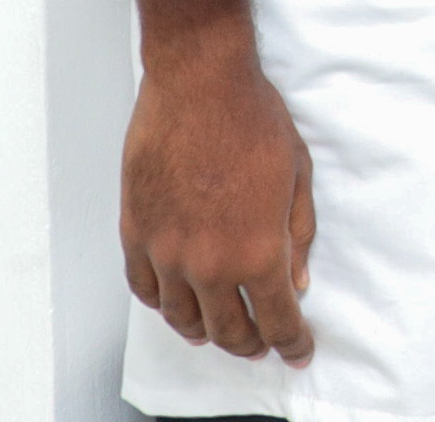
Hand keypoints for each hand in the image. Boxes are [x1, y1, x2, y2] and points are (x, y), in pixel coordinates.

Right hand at [121, 0, 315, 366]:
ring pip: (182, 317)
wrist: (200, 83)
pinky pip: (145, 288)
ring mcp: (166, 252)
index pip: (276, 318)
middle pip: (229, 328)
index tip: (298, 352)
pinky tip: (177, 305)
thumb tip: (296, 282)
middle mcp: (209, 263)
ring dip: (205, 332)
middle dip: (251, 343)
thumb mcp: (298, 175)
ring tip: (220, 334)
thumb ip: (298, 236)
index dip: (291, 342)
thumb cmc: (254, 119)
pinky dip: (163, 304)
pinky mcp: (135, 233)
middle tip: (264, 346)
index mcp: (257, 250)